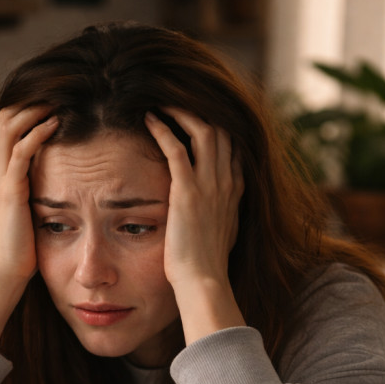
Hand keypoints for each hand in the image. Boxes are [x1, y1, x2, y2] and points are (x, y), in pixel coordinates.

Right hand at [0, 105, 57, 346]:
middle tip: (60, 91)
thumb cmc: (24, 247)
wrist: (7, 271)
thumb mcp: (33, 211)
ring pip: (11, 126)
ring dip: (35, 108)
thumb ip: (41, 192)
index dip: (30, 108)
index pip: (10, 126)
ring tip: (58, 99)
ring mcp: (2, 178)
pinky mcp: (10, 189)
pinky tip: (56, 124)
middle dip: (33, 100)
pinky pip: (21, 151)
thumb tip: (65, 184)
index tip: (58, 100)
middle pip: (7, 116)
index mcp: (4, 173)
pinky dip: (38, 132)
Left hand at [144, 109, 245, 341]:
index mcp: (234, 192)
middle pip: (222, 130)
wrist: (203, 282)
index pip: (232, 147)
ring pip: (204, 130)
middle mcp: (226, 183)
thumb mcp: (221, 236)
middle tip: (177, 101)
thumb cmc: (205, 266)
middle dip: (200, 110)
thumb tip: (212, 216)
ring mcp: (209, 185)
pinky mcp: (187, 191)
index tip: (198, 117)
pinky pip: (177, 148)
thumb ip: (219, 217)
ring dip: (182, 112)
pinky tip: (149, 119)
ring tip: (163, 102)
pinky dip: (163, 129)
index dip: (217, 127)